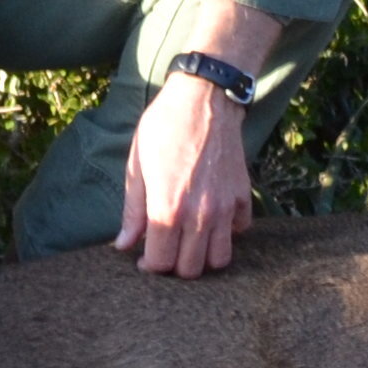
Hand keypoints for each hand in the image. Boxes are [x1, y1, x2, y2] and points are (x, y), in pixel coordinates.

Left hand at [113, 2, 278, 276]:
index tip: (144, 259)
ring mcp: (225, 207)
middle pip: (191, 270)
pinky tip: (211, 218)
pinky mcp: (242, 196)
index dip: (149, 267)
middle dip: (175, 267)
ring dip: (203, 256)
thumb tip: (124, 244)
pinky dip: (226, 233)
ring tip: (189, 241)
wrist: (204, 98)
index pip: (161, 263)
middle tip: (166, 249)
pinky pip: (238, 231)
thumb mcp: (137, 166)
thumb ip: (133, 211)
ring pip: (220, 259)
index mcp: (167, 208)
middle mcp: (199, 215)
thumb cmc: (164, 127)